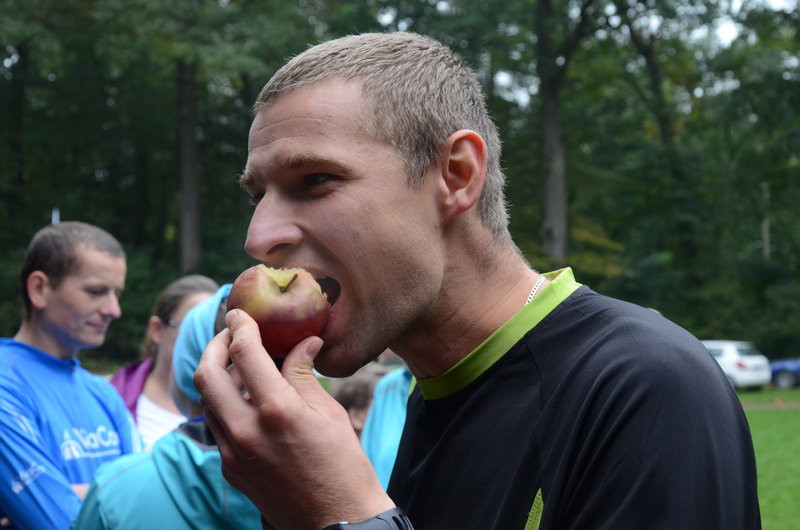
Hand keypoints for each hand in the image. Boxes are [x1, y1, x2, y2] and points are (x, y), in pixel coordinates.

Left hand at [194, 309, 394, 529]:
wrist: (337, 522)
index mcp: (277, 411)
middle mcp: (246, 431)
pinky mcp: (229, 470)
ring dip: (216, 375)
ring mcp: (232, 454)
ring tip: (239, 364)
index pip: (245, 353)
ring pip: (206, 401)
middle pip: (206, 374)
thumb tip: (302, 342)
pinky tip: (247, 398)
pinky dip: (225, 403)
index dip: (240, 326)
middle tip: (231, 335)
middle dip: (215, 346)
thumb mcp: (328, 412)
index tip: (240, 313)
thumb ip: (304, 374)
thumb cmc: (343, 465)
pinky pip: (217, 425)